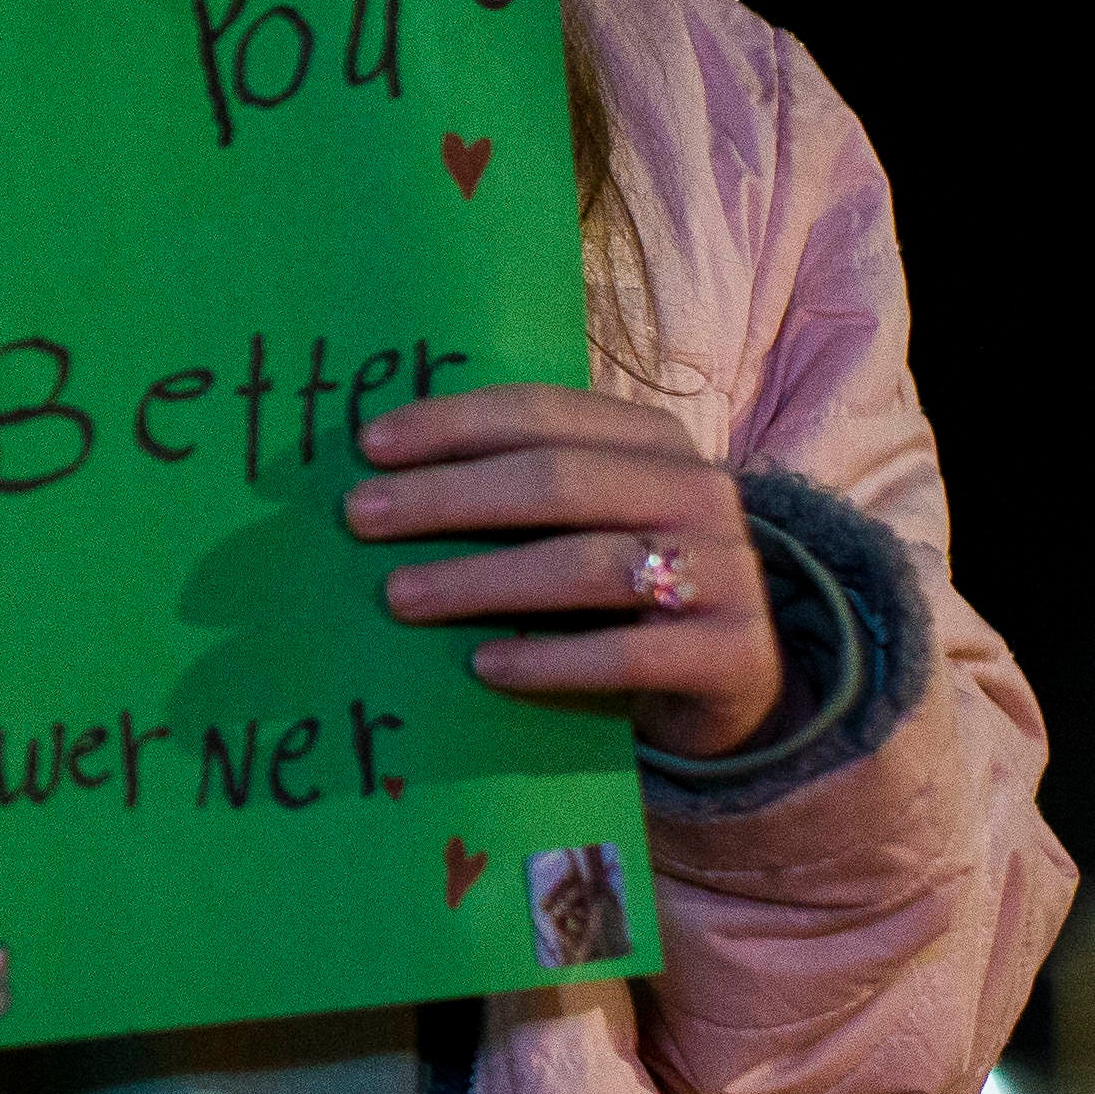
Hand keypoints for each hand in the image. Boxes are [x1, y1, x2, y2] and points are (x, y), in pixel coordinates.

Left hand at [348, 383, 785, 757]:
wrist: (732, 681)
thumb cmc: (622, 592)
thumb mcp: (583, 523)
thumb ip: (514, 492)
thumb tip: (380, 480)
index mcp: (652, 439)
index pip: (541, 412)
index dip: (451, 424)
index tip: (368, 446)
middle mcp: (697, 490)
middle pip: (557, 480)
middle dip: (448, 497)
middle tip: (360, 518)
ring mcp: (726, 570)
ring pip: (588, 566)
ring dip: (482, 581)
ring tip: (399, 597)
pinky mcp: (734, 652)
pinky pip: (630, 654)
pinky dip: (550, 659)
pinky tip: (484, 665)